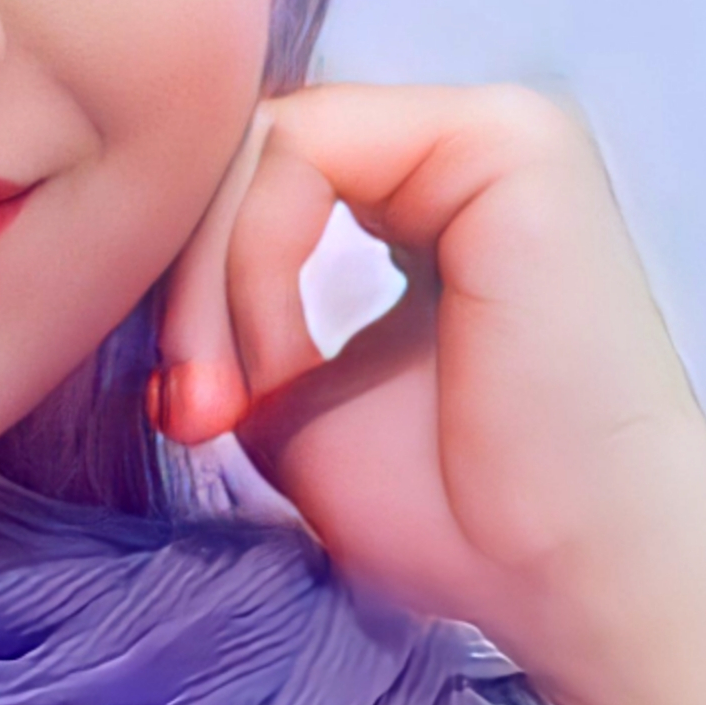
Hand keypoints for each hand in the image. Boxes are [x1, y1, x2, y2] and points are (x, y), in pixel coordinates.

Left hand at [154, 82, 705, 701]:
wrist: (576, 574)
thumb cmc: (458, 519)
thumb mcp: (296, 406)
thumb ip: (235, 319)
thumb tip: (129, 271)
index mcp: (426, 198)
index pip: (257, 180)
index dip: (190, 287)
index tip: (188, 417)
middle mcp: (461, 146)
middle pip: (248, 153)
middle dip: (184, 287)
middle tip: (192, 412)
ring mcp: (490, 129)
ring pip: (260, 145)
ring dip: (209, 286)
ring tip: (234, 403)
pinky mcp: (502, 138)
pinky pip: (298, 148)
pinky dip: (251, 261)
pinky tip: (280, 367)